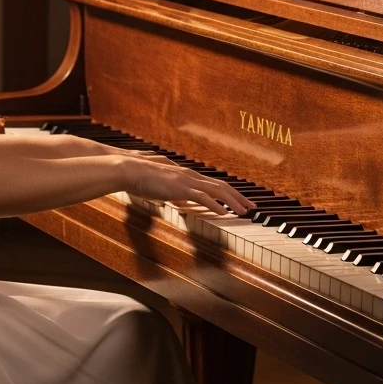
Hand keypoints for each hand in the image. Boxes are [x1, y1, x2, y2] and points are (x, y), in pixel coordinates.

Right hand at [122, 155, 256, 216]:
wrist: (130, 170)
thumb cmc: (142, 179)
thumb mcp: (162, 187)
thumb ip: (174, 192)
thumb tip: (180, 199)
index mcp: (188, 176)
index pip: (215, 184)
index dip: (230, 193)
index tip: (241, 202)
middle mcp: (191, 176)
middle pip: (222, 186)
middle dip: (240, 198)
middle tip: (252, 208)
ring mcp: (187, 181)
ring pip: (217, 191)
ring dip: (233, 202)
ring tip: (244, 212)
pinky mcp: (180, 188)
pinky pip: (203, 197)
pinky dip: (216, 205)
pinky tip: (225, 213)